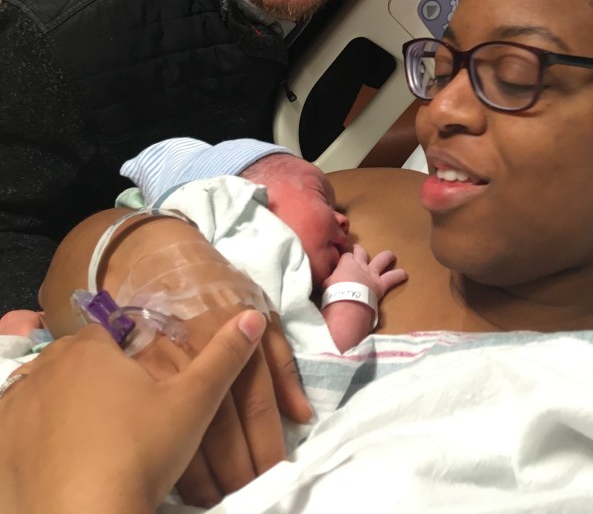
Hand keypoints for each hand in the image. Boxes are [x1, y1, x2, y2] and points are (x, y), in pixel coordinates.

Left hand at [0, 311, 265, 513]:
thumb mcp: (192, 405)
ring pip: (43, 390)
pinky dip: (32, 432)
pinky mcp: (1, 443)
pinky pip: (15, 424)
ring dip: (61, 401)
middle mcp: (46, 369)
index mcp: (90, 350)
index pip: (109, 332)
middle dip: (95, 375)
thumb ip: (223, 357)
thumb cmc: (140, 453)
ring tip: (92, 433)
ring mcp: (16, 407)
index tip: (144, 378)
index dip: (129, 350)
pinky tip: (59, 452)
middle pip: (74, 360)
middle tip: (123, 410)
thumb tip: (253, 315)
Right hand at [131, 302, 311, 506]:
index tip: (276, 474)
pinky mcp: (135, 376)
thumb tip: (301, 415)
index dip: (268, 445)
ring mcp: (162, 367)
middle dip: (239, 470)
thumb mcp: (261, 307)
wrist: (158, 258)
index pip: (256, 404)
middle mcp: (199, 354)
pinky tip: (186, 485)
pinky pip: (155, 427)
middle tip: (250, 497)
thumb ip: (281, 361)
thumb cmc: (219, 285)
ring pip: (186, 434)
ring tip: (221, 500)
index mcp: (236, 337)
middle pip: (223, 428)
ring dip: (206, 477)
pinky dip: (172, 462)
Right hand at [323, 243, 406, 301]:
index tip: (342, 261)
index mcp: (346, 263)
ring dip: (387, 256)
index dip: (345, 258)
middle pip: (361, 252)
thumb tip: (329, 280)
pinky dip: (399, 275)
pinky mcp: (380, 284)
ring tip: (391, 255)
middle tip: (358, 249)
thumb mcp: (326, 283)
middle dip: (359, 250)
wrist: (348, 303)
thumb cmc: (333, 294)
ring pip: (382, 259)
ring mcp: (372, 274)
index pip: (345, 256)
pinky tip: (405, 275)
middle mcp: (360, 265)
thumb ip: (331, 278)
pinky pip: (392, 277)